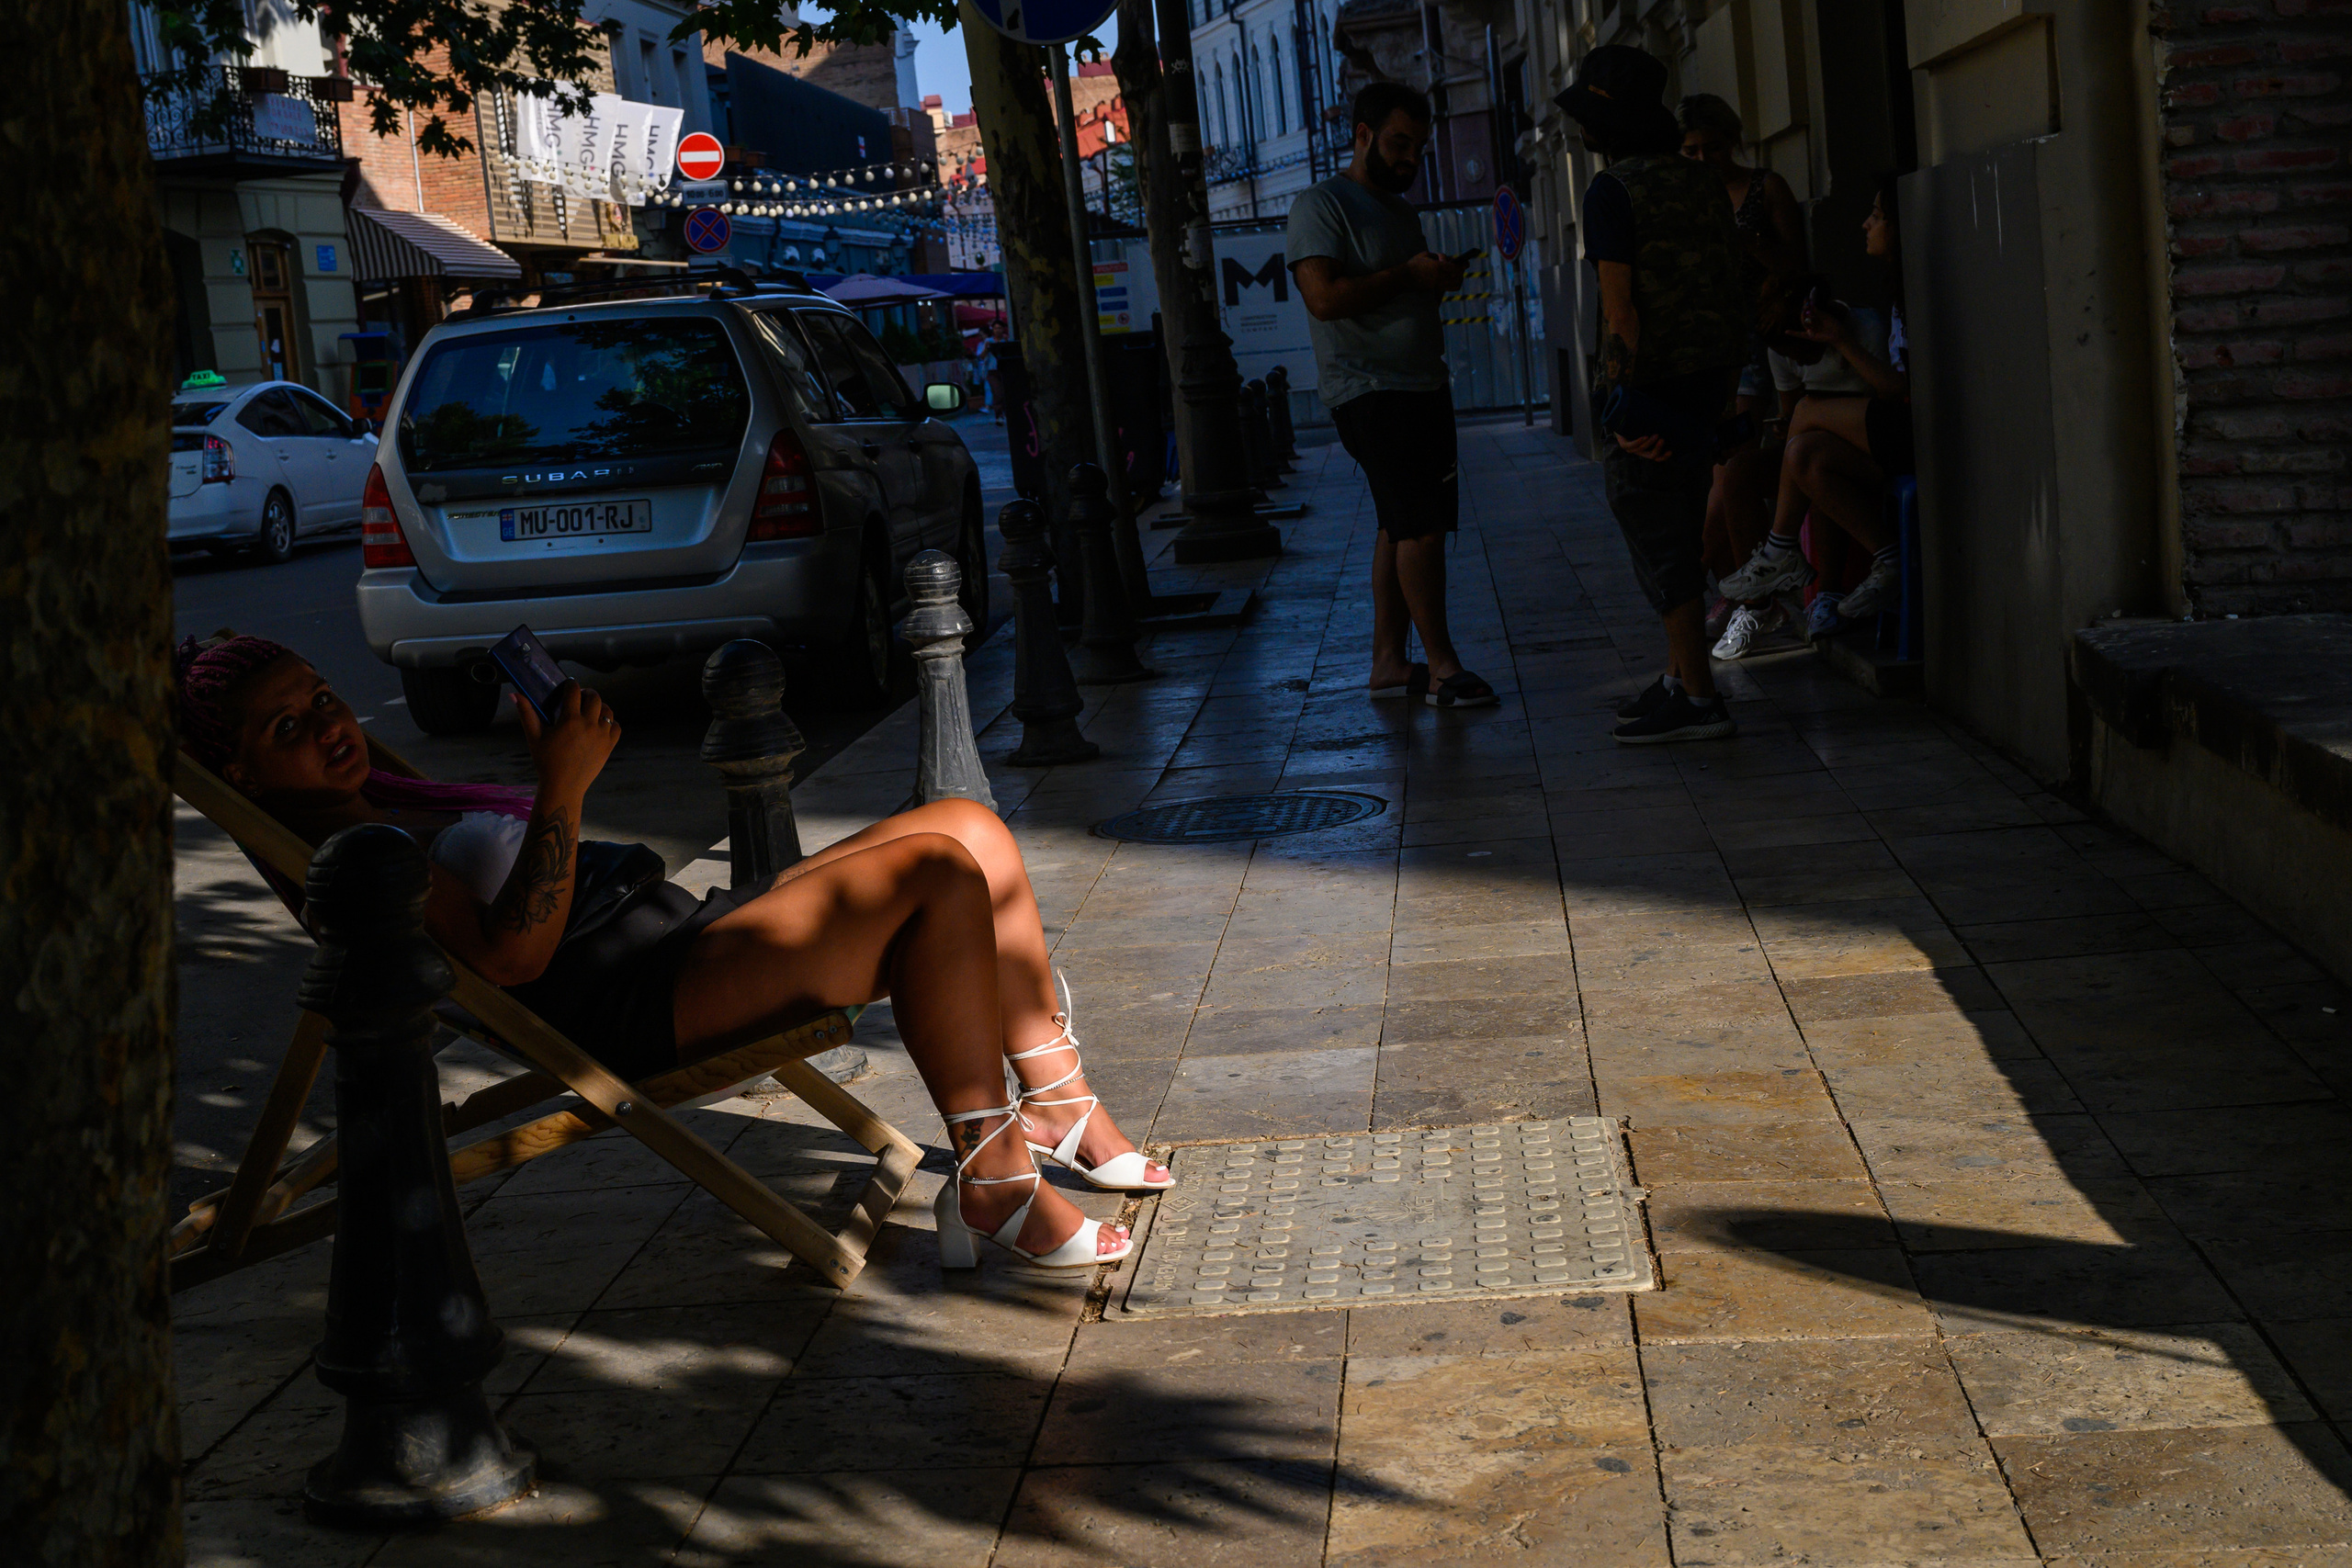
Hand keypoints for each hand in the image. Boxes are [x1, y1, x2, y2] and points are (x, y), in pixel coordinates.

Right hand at [517, 680, 619, 800]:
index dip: (571, 684)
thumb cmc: (546, 761)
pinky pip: (616, 727)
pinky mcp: (608, 746)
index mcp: (570, 720)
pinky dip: (610, 723)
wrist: (563, 786)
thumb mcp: (534, 737)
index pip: (574, 691)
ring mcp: (601, 736)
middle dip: (587, 693)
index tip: (569, 684)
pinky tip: (601, 724)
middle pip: (594, 698)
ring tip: (591, 709)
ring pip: (608, 711)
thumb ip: (526, 713)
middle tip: (581, 696)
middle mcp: (588, 725)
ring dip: (600, 706)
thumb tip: (514, 694)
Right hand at [1405, 251, 1466, 292]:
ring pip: (1454, 284)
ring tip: (1459, 274)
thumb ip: (1437, 256)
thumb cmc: (1413, 264)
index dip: (1462, 266)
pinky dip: (1453, 284)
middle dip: (1461, 272)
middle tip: (1463, 267)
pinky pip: (1448, 288)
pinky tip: (1452, 280)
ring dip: (1458, 279)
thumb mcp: (1425, 255)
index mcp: (1437, 267)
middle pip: (1456, 276)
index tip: (1466, 263)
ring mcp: (1437, 284)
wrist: (1404, 277)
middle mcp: (1439, 277)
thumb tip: (1446, 259)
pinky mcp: (1434, 288)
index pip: (1455, 268)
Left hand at [1615, 432, 1670, 460]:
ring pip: (1641, 449)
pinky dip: (1638, 442)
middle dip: (1658, 449)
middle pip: (1651, 456)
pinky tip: (1644, 437)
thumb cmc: (1639, 427)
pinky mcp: (1624, 445)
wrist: (1622, 423)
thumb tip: (1670, 430)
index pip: (1657, 457)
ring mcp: (1631, 449)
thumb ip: (1658, 433)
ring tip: (1656, 435)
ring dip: (1650, 443)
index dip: (1664, 457)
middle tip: (1663, 440)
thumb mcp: (1650, 431)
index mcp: (1647, 450)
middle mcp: (1640, 452)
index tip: (1670, 451)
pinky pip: (1631, 446)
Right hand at [1795, 300, 1852, 348]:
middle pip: (1805, 316)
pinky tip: (1786, 331)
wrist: (1838, 333)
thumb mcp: (1825, 316)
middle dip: (1805, 310)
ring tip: (1806, 311)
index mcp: (1814, 318)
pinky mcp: (1810, 336)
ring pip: (1804, 322)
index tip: (1806, 297)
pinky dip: (1793, 333)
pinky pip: (1800, 335)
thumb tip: (1811, 304)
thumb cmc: (1832, 324)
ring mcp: (1809, 330)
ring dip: (1806, 317)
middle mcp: (1811, 324)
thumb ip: (1817, 312)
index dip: (1807, 304)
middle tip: (1806, 304)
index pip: (1808, 311)